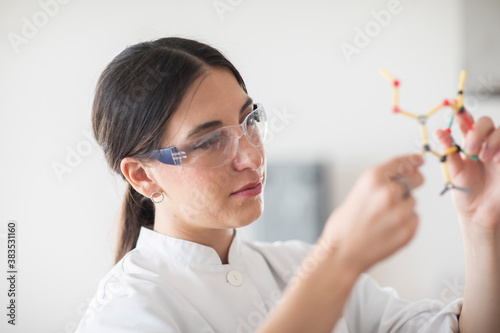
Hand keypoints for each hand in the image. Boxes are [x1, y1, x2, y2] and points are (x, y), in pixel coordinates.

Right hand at [319, 154, 423, 272]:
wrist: (342, 254)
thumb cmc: (344, 225)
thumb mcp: (359, 192)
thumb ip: (382, 181)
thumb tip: (407, 170)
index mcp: (373, 179)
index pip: (402, 162)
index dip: (413, 160)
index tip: (419, 161)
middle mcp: (388, 192)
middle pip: (416, 179)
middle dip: (413, 182)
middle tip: (400, 193)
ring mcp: (400, 212)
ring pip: (412, 201)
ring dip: (403, 207)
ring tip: (383, 219)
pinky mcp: (407, 230)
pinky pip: (414, 219)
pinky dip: (405, 223)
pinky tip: (387, 229)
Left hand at [435, 111, 499, 230]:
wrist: (479, 212)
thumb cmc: (466, 191)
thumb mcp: (454, 170)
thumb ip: (448, 150)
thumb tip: (438, 132)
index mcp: (468, 144)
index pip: (466, 123)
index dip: (461, 113)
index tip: (454, 109)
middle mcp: (485, 144)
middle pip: (485, 122)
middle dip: (477, 131)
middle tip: (470, 149)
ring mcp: (499, 151)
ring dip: (491, 140)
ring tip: (483, 158)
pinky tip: (496, 160)